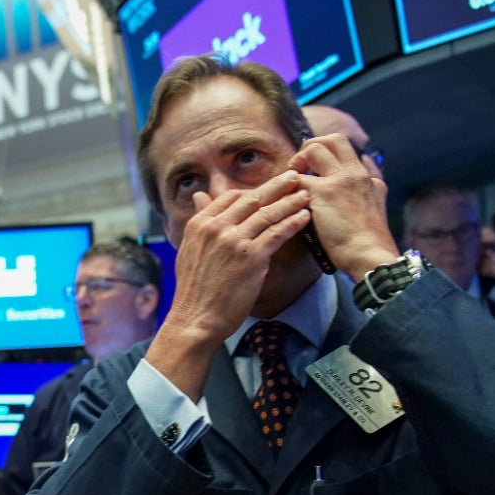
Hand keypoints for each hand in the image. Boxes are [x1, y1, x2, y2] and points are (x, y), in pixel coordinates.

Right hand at [166, 169, 311, 344]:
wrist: (196, 318)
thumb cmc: (194, 290)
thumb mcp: (188, 249)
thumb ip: (199, 220)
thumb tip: (200, 196)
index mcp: (200, 223)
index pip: (230, 197)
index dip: (252, 190)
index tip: (268, 188)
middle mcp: (216, 227)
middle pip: (252, 198)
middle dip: (276, 186)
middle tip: (295, 176)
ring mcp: (234, 241)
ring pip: (268, 213)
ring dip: (290, 201)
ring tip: (306, 194)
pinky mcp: (252, 257)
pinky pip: (277, 233)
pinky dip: (293, 222)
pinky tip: (304, 217)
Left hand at [288, 133, 399, 279]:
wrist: (371, 256)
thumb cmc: (368, 245)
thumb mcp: (374, 212)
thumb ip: (363, 196)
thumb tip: (348, 195)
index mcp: (369, 179)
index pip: (348, 151)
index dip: (327, 153)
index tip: (315, 167)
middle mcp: (356, 173)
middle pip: (333, 140)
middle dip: (312, 146)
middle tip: (299, 167)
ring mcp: (340, 180)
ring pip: (313, 150)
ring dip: (297, 162)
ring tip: (291, 182)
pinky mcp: (324, 193)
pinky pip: (297, 179)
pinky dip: (288, 187)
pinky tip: (284, 199)